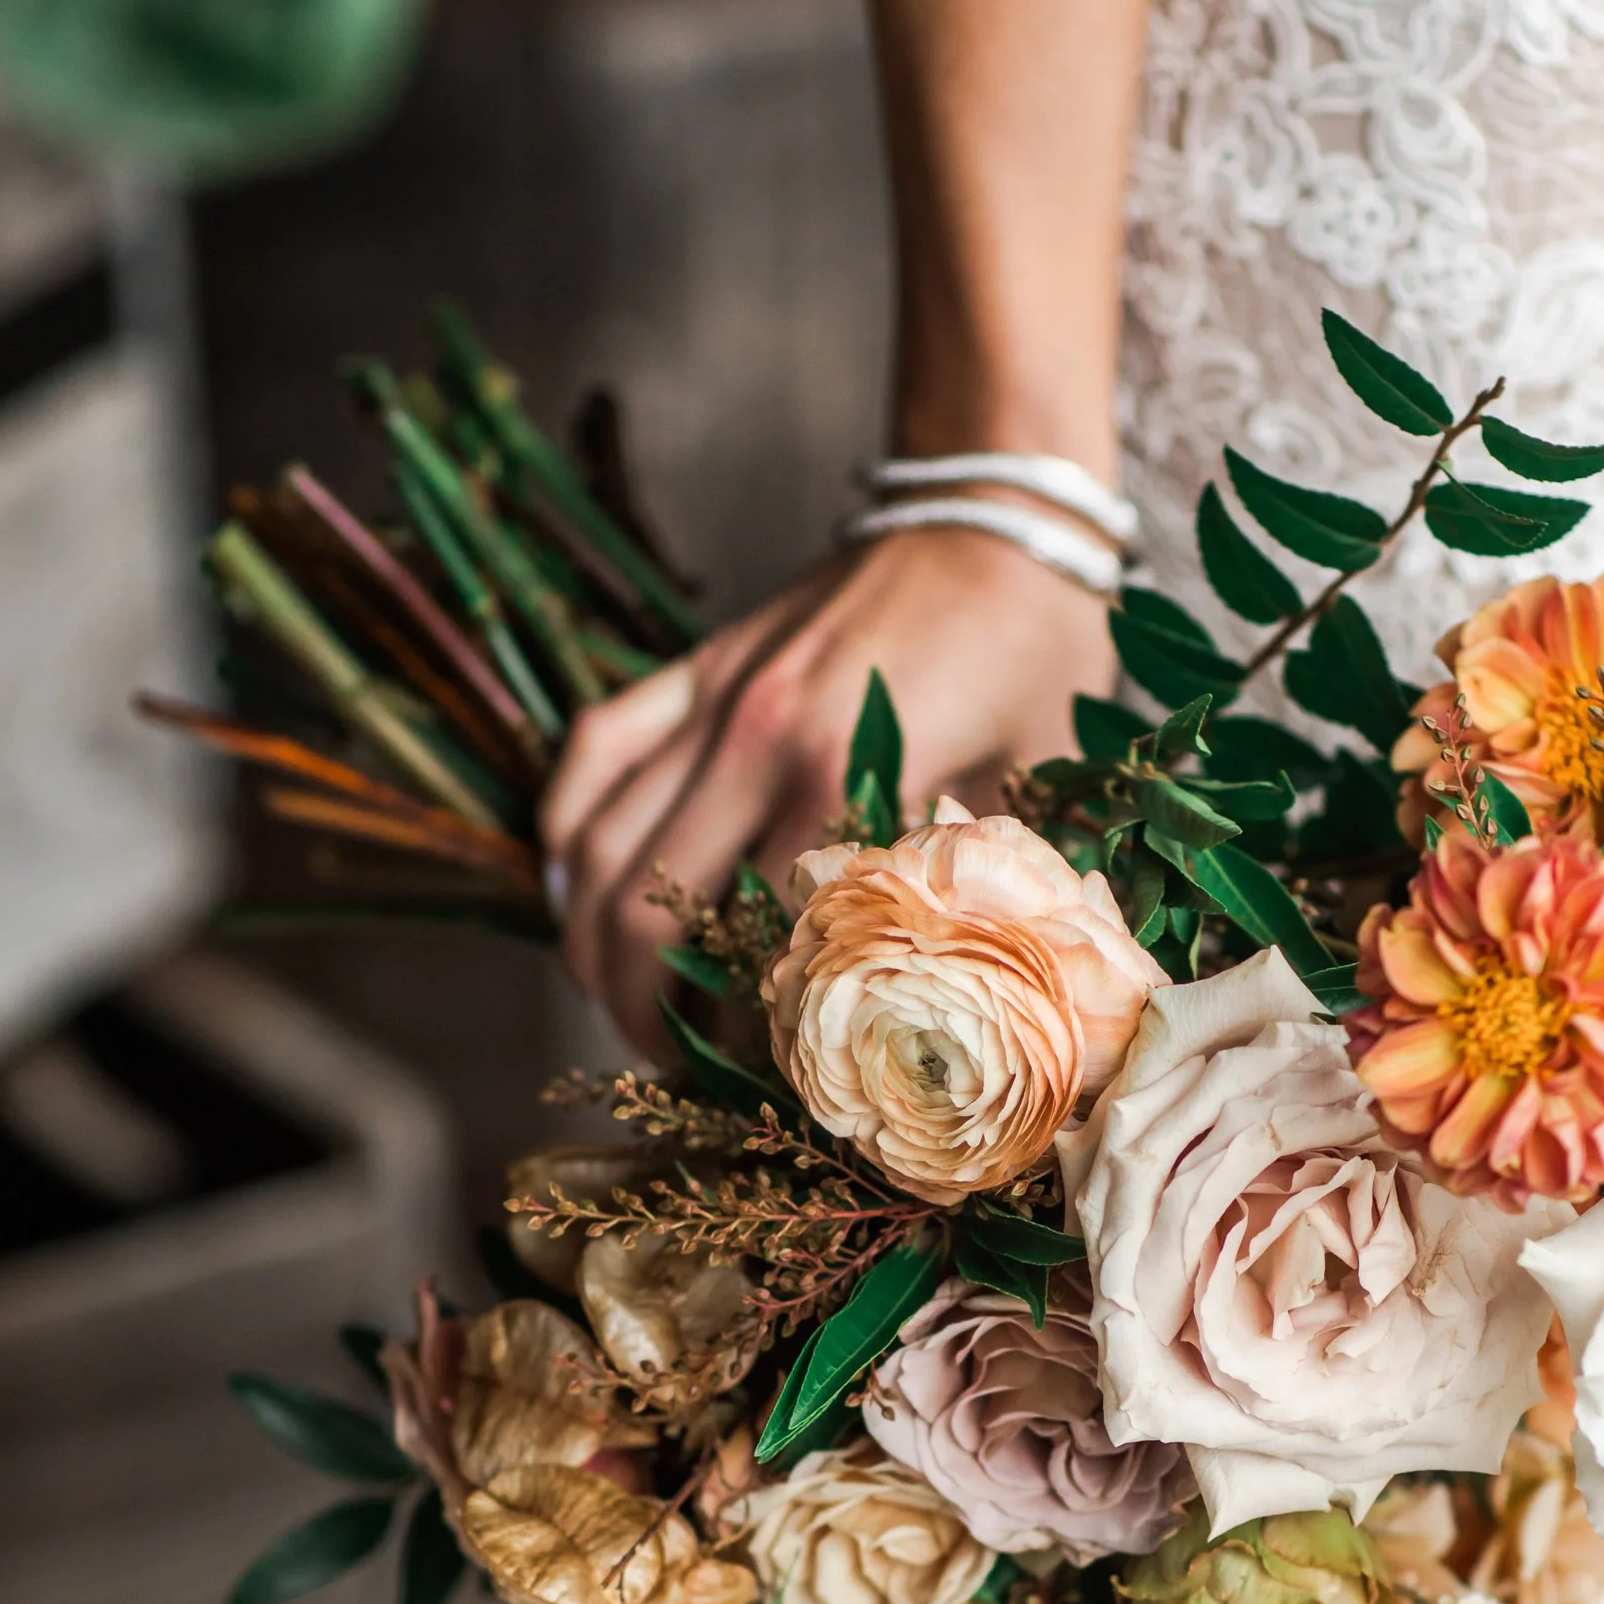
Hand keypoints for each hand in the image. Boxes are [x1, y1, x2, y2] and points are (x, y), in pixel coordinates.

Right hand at [539, 528, 1115, 1052]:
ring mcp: (713, 695)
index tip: (756, 1088)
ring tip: (619, 1006)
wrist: (1001, 515)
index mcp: (842, 772)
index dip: (741, 1034)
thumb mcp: (1030, 787)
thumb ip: (971, 889)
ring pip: (598, 845)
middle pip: (644, 911)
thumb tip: (944, 1006)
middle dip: (640, 1012)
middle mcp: (755, 735)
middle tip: (668, 1068)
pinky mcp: (696, 664)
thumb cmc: (1036, 655)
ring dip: (590, 944)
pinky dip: (567, 834)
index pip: (750, 943)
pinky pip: (592, 755)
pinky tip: (574, 895)